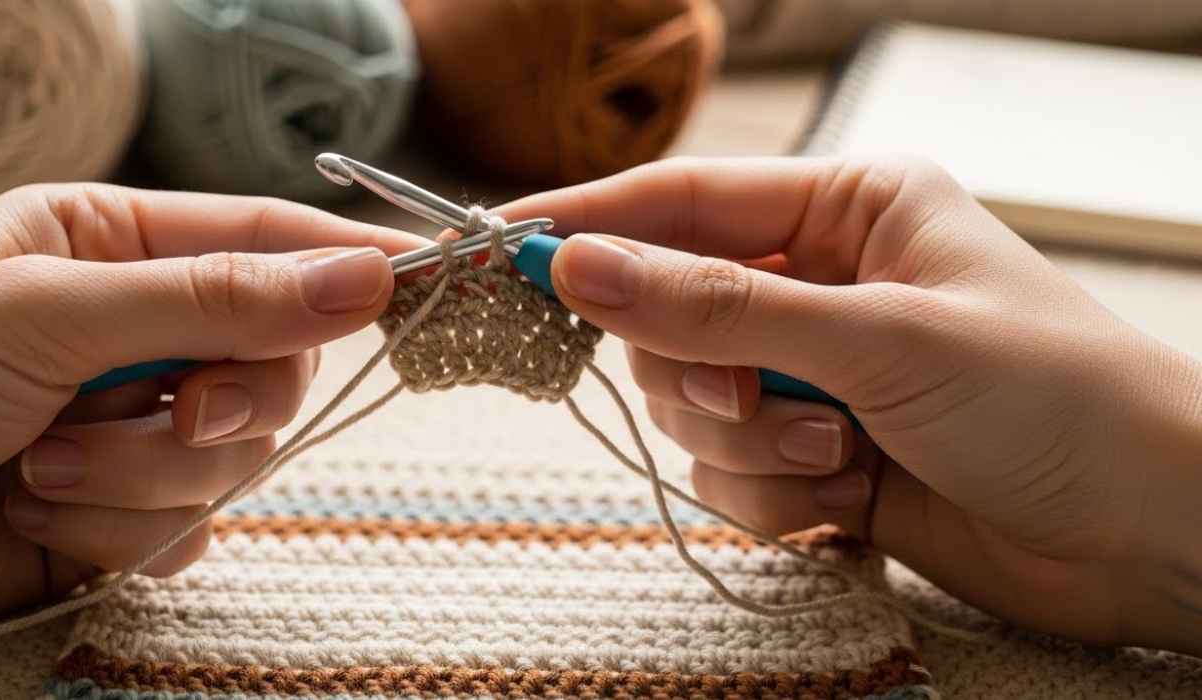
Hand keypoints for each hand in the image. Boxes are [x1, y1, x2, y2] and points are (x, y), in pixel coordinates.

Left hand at [0, 184, 418, 666]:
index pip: (262, 240)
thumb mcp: (45, 314)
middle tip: (165, 409)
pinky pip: (190, 528)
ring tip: (37, 468)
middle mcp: (128, 330)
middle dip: (215, 402)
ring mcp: (125, 424)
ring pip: (232, 455)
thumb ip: (212, 298)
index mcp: (106, 245)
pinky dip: (122, 534)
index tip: (419, 283)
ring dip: (139, 475)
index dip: (343, 263)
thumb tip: (359, 279)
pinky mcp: (114, 513)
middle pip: (270, 360)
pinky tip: (35, 518)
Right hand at [500, 157, 1201, 655]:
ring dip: (749, 446)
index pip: (681, 201)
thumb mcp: (880, 337)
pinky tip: (851, 499)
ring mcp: (816, 373)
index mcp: (848, 209)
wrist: (1156, 535)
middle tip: (754, 399)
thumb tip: (582, 266)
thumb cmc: (1059, 400)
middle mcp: (822, 283)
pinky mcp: (818, 456)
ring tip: (837, 457)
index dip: (590, 226)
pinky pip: (729, 475)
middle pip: (669, 316)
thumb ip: (718, 306)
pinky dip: (774, 498)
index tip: (504, 251)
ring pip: (693, 405)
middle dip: (702, 375)